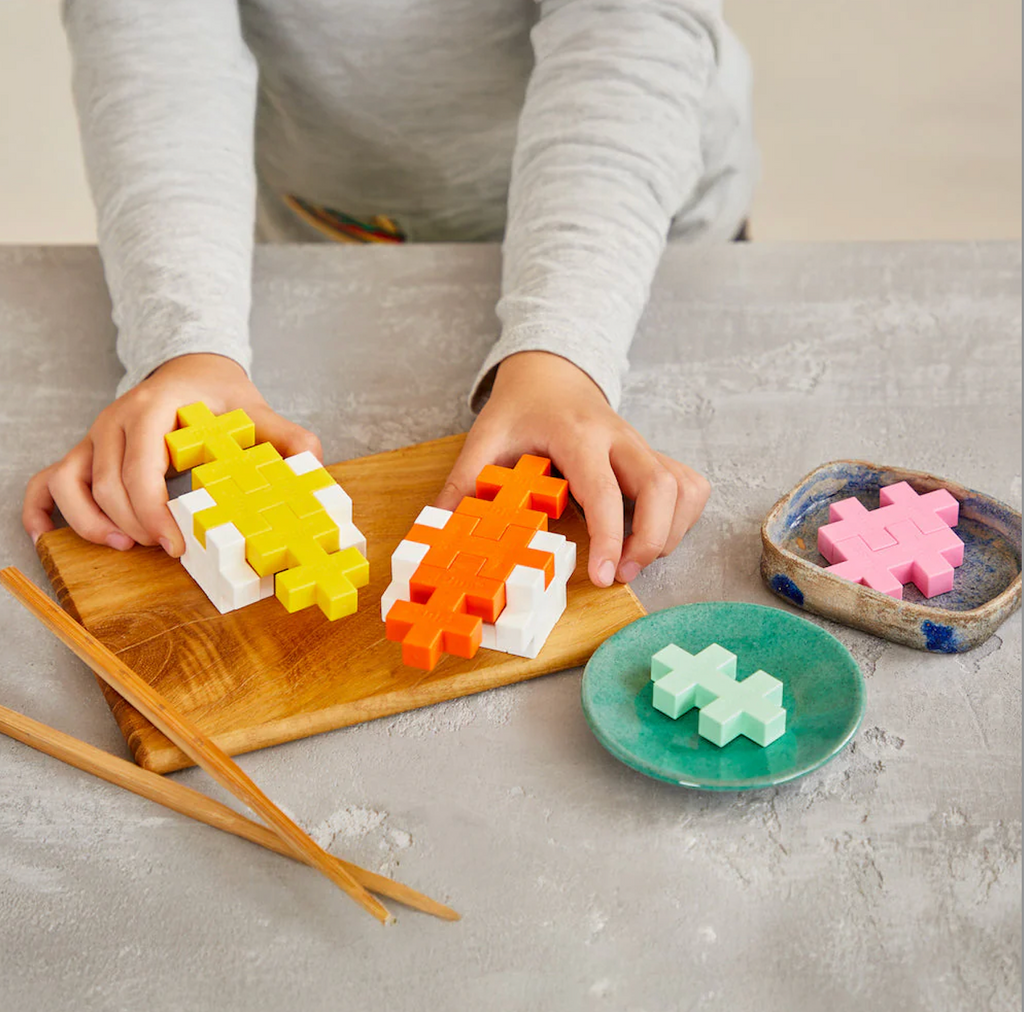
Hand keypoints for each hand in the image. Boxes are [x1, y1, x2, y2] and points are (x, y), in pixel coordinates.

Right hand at [23, 353, 321, 555]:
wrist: (192, 367)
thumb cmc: (218, 394)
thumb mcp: (254, 409)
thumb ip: (284, 435)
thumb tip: (313, 461)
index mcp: (153, 410)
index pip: (140, 468)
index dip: (152, 512)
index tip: (174, 545)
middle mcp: (116, 421)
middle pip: (107, 484)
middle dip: (133, 525)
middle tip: (166, 551)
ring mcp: (95, 436)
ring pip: (71, 483)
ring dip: (89, 521)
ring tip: (122, 546)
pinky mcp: (86, 450)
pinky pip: (49, 479)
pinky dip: (43, 508)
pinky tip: (46, 534)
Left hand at [435, 351, 709, 586]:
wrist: (551, 373)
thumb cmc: (520, 409)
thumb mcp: (485, 440)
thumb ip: (466, 483)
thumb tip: (443, 532)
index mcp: (578, 435)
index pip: (604, 489)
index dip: (609, 536)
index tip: (605, 576)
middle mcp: (620, 438)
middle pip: (662, 487)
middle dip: (652, 539)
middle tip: (622, 574)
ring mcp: (642, 446)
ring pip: (684, 487)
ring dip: (671, 532)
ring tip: (634, 562)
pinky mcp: (652, 455)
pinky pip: (688, 485)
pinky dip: (682, 518)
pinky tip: (654, 536)